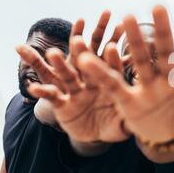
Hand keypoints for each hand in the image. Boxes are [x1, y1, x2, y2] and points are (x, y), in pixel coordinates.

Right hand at [17, 11, 127, 142]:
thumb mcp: (121, 124)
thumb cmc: (112, 123)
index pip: (111, 67)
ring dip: (58, 64)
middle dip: (82, 51)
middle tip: (79, 39)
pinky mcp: (61, 103)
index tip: (113, 46)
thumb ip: (129, 121)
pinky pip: (50, 95)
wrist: (95, 132)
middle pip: (87, 63)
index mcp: (109, 83)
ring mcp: (75, 91)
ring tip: (52, 53)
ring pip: (66, 74)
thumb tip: (140, 123)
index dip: (111, 58)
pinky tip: (33, 88)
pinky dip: (41, 92)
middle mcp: (91, 82)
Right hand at [77, 5, 173, 144]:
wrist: (171, 134)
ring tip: (127, 19)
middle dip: (164, 31)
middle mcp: (169, 74)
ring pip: (141, 61)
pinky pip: (115, 85)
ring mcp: (148, 85)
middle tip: (160, 6)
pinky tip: (87, 57)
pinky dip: (103, 73)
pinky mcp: (130, 100)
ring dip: (134, 43)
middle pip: (166, 50)